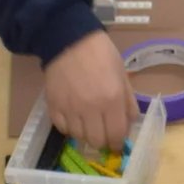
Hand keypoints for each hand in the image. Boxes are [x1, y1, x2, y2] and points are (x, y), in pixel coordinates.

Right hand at [41, 31, 137, 149]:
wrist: (68, 40)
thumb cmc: (101, 55)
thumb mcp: (122, 75)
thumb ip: (128, 102)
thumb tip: (130, 124)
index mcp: (112, 99)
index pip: (117, 135)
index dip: (119, 142)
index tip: (118, 142)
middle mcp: (91, 108)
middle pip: (97, 141)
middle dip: (103, 140)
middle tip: (103, 132)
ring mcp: (70, 109)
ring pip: (79, 137)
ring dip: (86, 133)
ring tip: (88, 123)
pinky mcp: (54, 106)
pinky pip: (62, 128)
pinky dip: (69, 127)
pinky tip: (74, 117)